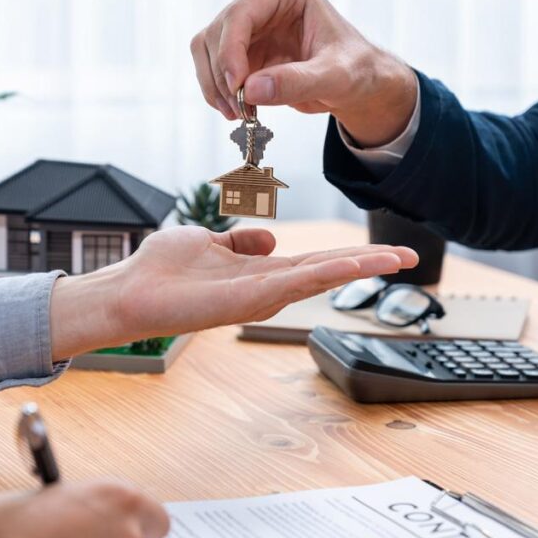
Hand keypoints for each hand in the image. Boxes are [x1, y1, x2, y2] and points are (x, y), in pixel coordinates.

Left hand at [50, 225, 417, 359]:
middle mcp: (264, 286)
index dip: (349, 254)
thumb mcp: (208, 240)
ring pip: (317, 279)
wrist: (129, 291)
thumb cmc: (162, 270)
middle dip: (368, 264)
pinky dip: (321, 276)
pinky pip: (289, 285)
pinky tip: (346, 265)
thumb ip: (240, 238)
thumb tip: (269, 235)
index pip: (314, 260)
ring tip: (392, 258)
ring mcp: (257, 296)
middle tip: (409, 256)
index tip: (384, 249)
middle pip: (327, 272)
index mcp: (259, 270)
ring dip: (355, 268)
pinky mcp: (243, 302)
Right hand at [190, 0, 417, 146]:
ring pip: (205, 48)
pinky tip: (237, 110)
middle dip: (223, 75)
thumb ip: (297, 82)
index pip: (240, 13)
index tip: (237, 88)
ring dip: (215, 85)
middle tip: (241, 109)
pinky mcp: (238, 47)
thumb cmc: (353, 69)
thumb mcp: (335, 78)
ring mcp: (246, 22)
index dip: (230, 51)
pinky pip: (210, 66)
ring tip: (239, 113)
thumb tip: (251, 90)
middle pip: (217, 32)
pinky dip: (217, 91)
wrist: (353, 82)